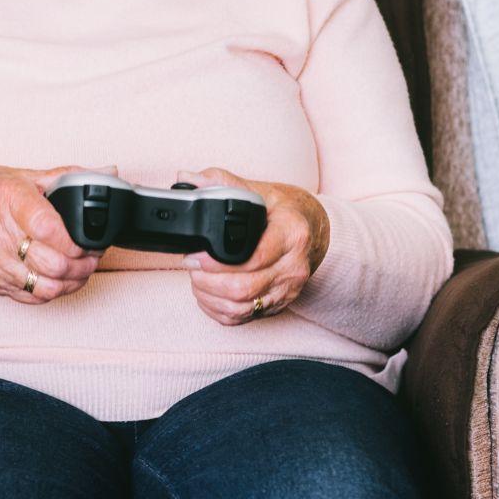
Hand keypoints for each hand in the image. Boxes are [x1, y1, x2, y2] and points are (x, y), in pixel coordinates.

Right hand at [0, 164, 107, 303]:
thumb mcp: (20, 175)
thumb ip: (66, 177)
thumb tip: (107, 174)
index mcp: (6, 199)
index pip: (47, 227)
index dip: (75, 239)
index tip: (88, 238)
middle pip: (52, 263)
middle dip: (83, 262)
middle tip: (93, 253)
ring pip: (46, 286)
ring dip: (73, 281)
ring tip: (82, 268)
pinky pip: (32, 297)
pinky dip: (55, 292)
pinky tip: (62, 279)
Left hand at [176, 166, 329, 325]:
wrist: (311, 232)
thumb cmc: (282, 212)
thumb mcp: (260, 191)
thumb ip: (223, 183)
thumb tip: (187, 179)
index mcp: (292, 235)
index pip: (255, 258)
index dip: (218, 262)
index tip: (197, 255)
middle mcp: (294, 267)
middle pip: (244, 288)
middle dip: (208, 282)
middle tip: (192, 266)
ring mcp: (287, 290)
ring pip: (241, 308)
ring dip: (210, 297)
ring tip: (197, 280)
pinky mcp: (278, 306)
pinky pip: (243, 319)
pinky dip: (218, 311)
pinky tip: (208, 296)